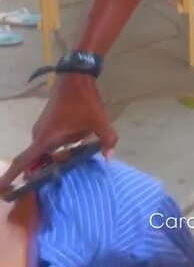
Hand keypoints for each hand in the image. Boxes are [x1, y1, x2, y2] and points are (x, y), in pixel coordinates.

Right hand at [0, 74, 116, 194]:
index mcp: (47, 138)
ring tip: (74, 158)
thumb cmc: (84, 99)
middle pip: (37, 160)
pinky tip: (74, 148)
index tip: (3, 190)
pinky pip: (48, 144)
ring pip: (45, 152)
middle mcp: (39, 135)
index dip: (11, 176)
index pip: (23, 161)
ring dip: (56, 157)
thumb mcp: (99, 120)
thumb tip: (109, 158)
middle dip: (49, 169)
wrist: (76, 76)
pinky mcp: (47, 125)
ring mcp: (41, 129)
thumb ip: (106, 139)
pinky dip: (57, 149)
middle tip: (66, 171)